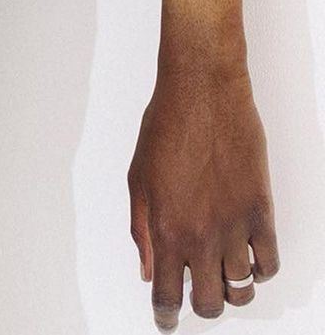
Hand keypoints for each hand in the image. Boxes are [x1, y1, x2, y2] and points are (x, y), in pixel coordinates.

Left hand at [127, 63, 279, 330]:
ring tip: (220, 275)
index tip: (164, 320)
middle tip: (194, 295)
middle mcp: (202, 235)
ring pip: (241, 287)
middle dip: (200, 306)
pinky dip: (259, 270)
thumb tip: (147, 269)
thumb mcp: (138, 179)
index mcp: (166, 229)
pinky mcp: (261, 211)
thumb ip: (141, 229)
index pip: (167, 295)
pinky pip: (269, 262)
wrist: (202, 93)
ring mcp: (236, 226)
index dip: (165, 315)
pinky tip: (246, 259)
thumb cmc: (165, 128)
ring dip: (230, 288)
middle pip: (210, 303)